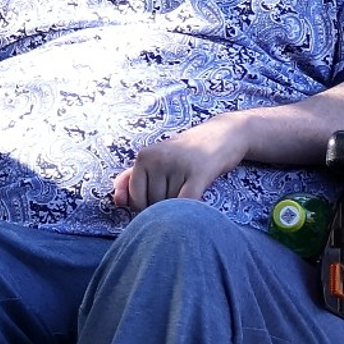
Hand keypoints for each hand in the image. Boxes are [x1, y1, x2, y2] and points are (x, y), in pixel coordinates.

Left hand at [112, 113, 251, 210]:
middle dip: (166, 205)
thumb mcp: (157, 159)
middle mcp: (158, 158)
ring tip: (191, 189)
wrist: (225, 133)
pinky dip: (190, 210)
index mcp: (144, 156)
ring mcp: (178, 164)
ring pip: (171, 204)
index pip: (136, 198)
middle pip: (153, 203)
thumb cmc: (188, 152)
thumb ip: (131, 178)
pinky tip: (197, 207)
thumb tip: (117, 201)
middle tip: (181, 191)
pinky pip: (187, 201)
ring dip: (182, 206)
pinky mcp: (199, 172)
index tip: (162, 196)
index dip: (147, 205)